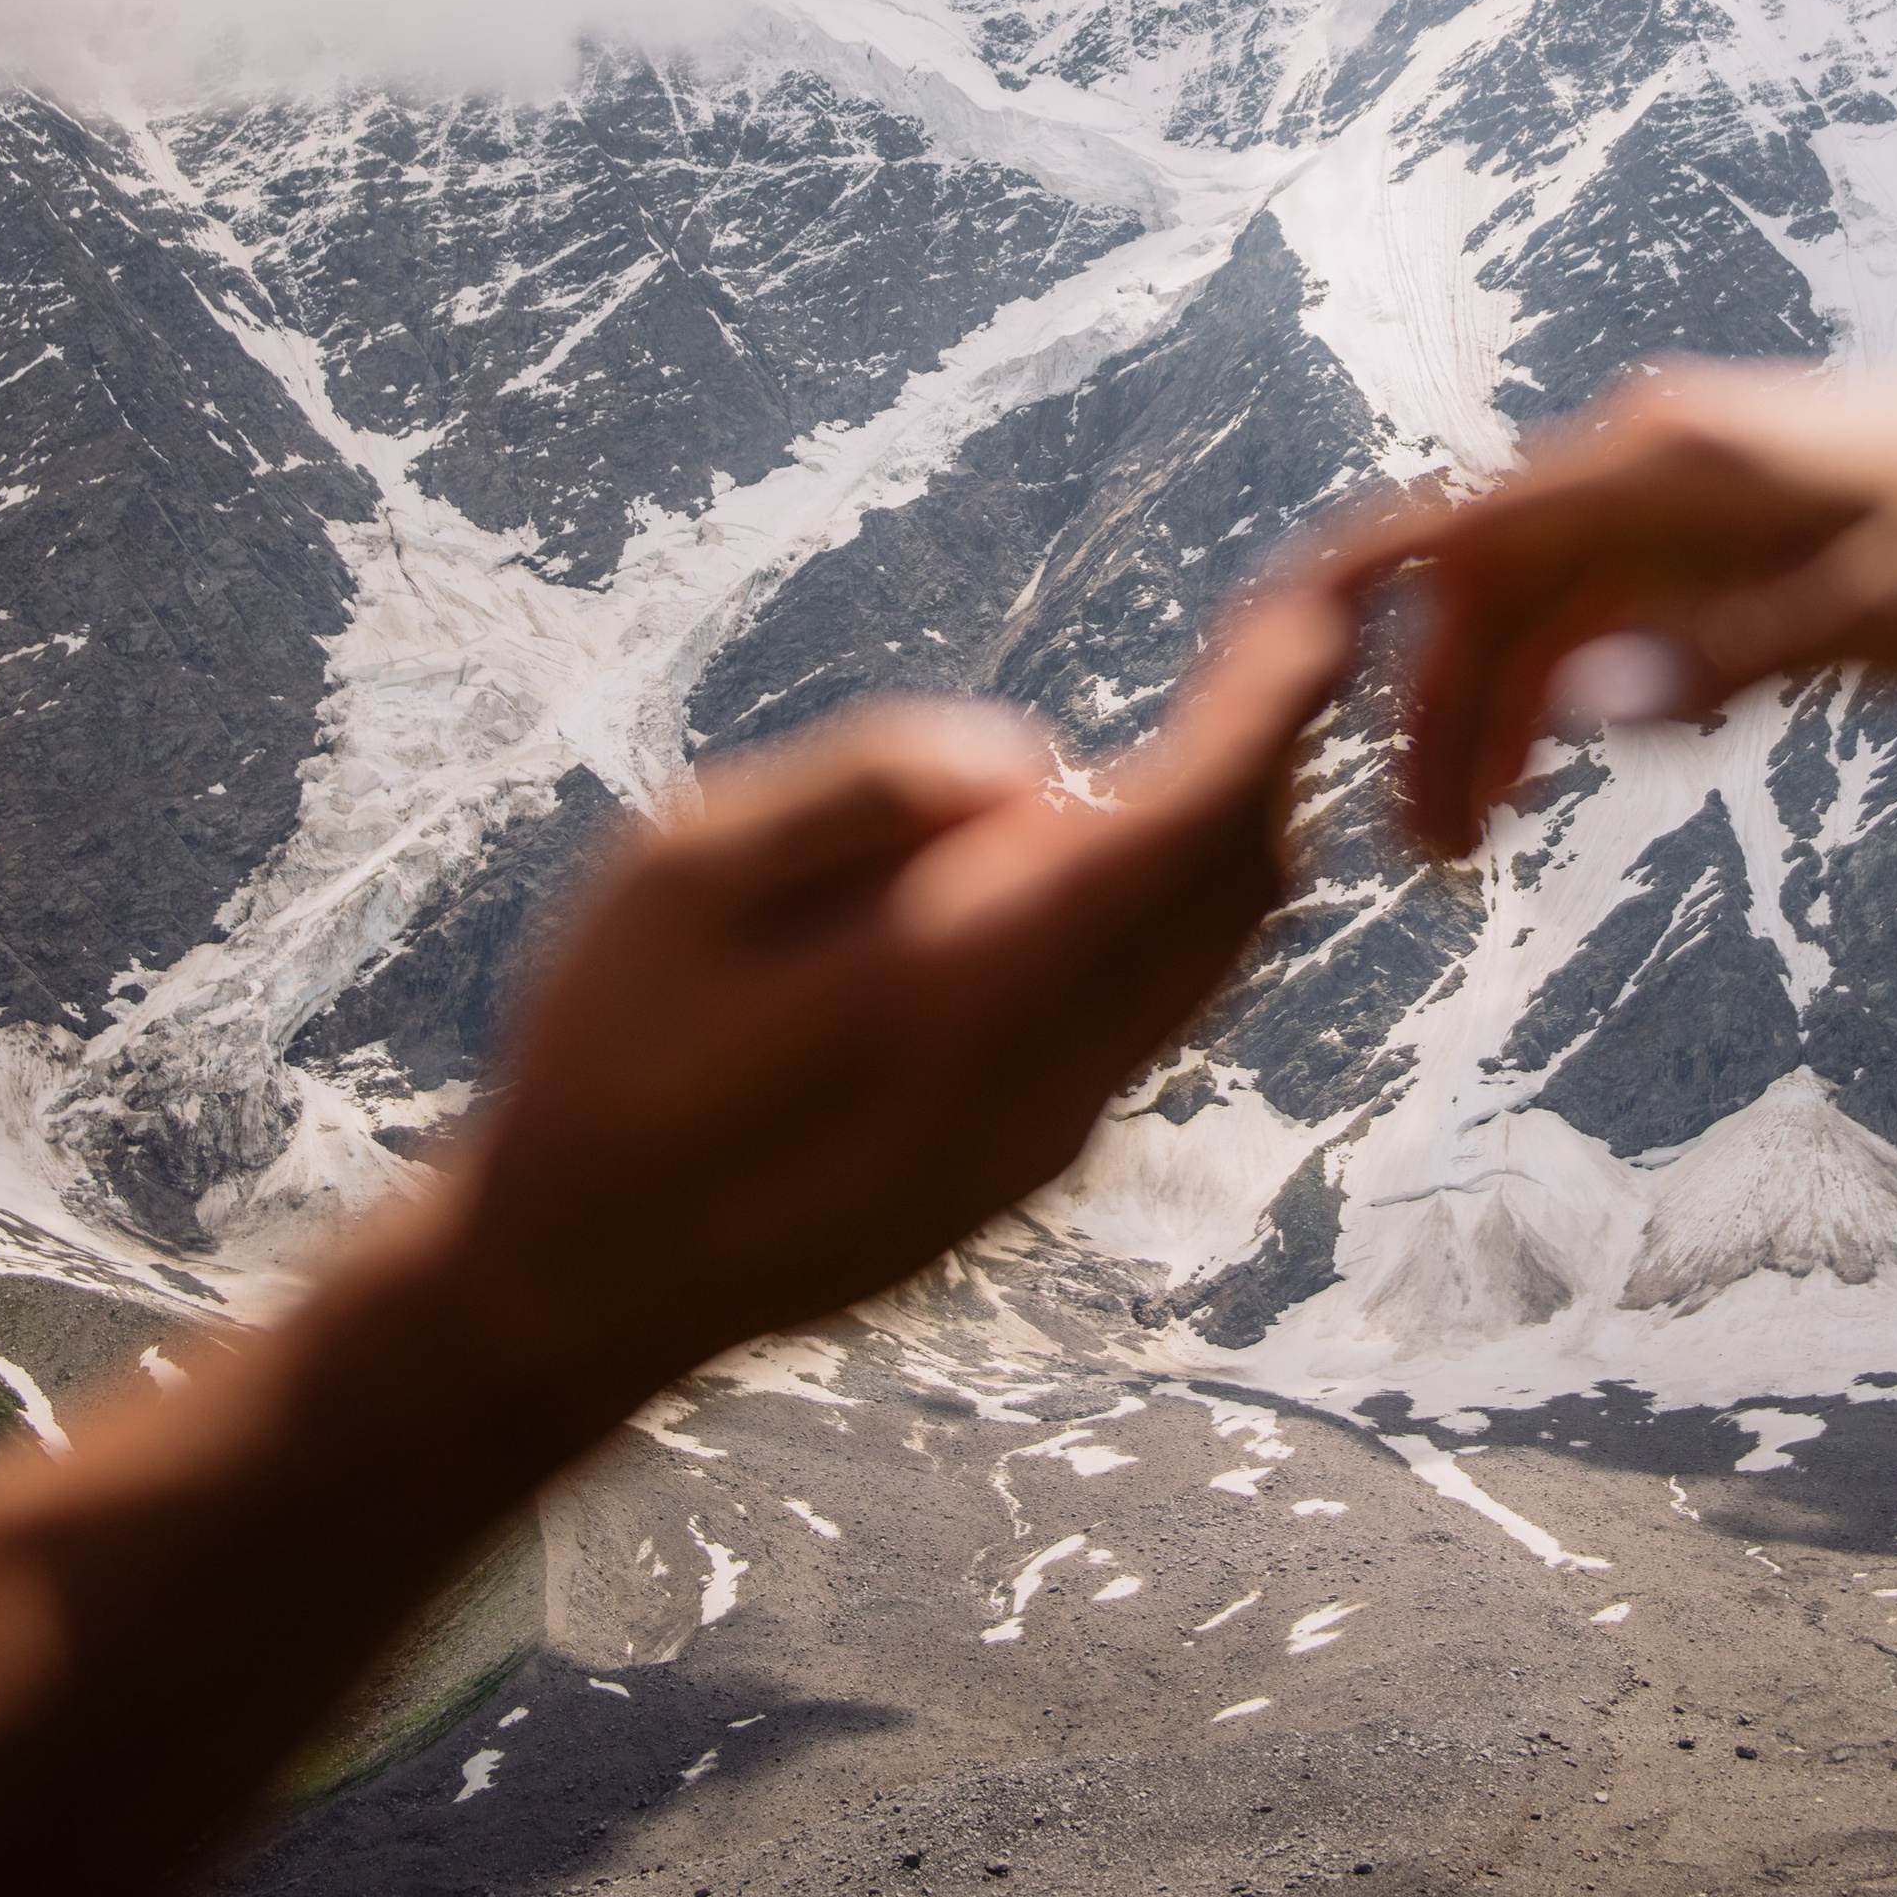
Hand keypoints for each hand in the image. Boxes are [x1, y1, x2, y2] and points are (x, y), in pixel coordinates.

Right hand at [424, 566, 1357, 1450]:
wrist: (581, 1284)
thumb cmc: (608, 1049)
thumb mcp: (678, 870)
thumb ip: (861, 790)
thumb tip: (1035, 756)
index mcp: (962, 978)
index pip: (1182, 823)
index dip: (1266, 709)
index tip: (1314, 611)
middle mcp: (1045, 1069)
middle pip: (1233, 891)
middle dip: (1276, 753)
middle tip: (1284, 636)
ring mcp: (1051, 1131)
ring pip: (1212, 960)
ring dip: (1238, 832)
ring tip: (1228, 719)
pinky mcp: (1032, 1165)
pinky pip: (1156, 1012)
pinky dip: (1182, 909)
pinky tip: (1120, 850)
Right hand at [1335, 358, 1896, 858]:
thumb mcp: (1877, 612)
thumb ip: (1728, 657)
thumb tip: (1579, 713)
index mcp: (1660, 462)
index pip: (1470, 528)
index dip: (1371, 598)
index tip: (1299, 667)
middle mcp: (1637, 463)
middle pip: (1486, 590)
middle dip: (1438, 714)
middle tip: (1428, 853)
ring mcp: (1664, 495)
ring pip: (1533, 610)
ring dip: (1491, 716)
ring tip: (1473, 842)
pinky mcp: (1699, 531)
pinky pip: (1593, 613)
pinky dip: (1560, 693)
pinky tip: (1555, 778)